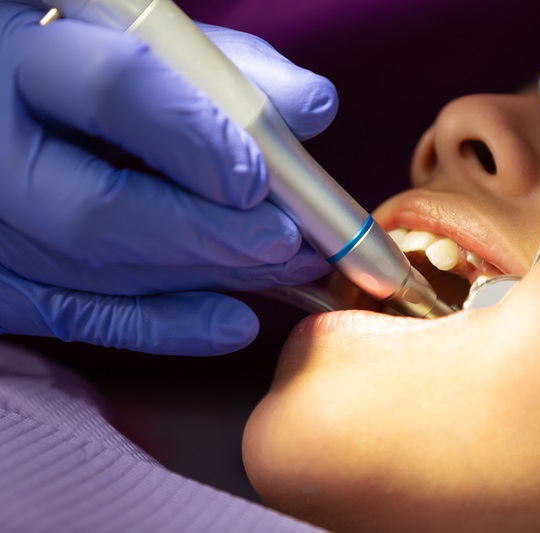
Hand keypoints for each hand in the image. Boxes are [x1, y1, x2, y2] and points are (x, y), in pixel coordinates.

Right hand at [0, 3, 337, 353]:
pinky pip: (74, 316)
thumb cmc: (96, 63)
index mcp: (31, 53)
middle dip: (205, 235)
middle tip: (286, 243)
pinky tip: (232, 322)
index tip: (259, 180)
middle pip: (95, 210)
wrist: (23, 103)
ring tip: (285, 270)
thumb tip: (312, 108)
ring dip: (202, 278)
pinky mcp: (0, 273)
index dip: (195, 142)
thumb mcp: (154, 41)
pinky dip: (161, 325)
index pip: (113, 92)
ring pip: (91, 269)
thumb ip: (231, 70)